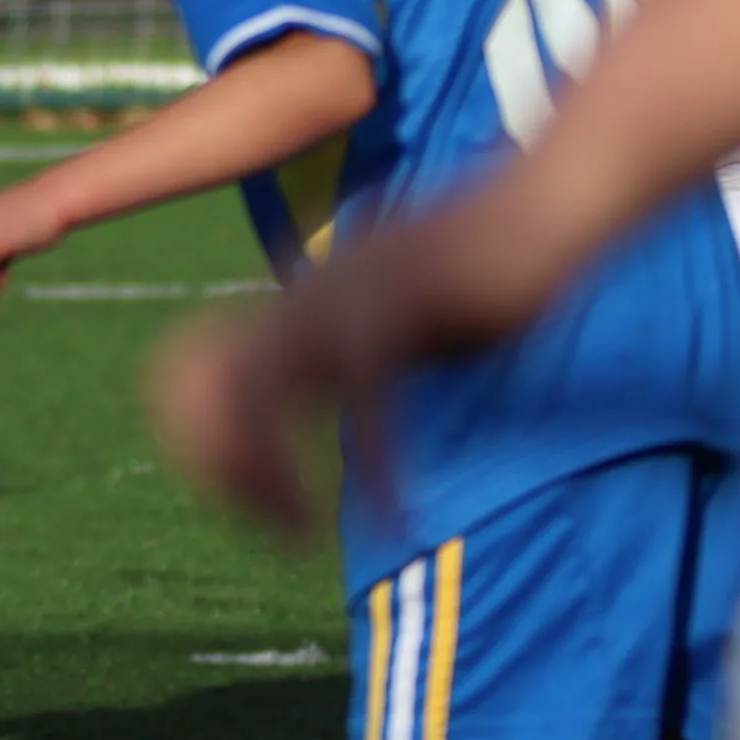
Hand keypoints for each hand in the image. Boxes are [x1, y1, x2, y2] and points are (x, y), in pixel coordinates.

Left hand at [148, 198, 529, 530]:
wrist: (548, 204)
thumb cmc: (484, 271)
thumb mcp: (394, 319)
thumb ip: (347, 355)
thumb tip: (325, 405)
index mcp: (297, 295)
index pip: (190, 363)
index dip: (194, 436)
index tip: (238, 497)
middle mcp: (307, 290)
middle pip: (205, 380)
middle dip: (218, 464)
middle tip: (270, 527)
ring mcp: (349, 291)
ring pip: (261, 387)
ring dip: (270, 475)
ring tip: (300, 536)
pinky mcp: (407, 300)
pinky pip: (365, 392)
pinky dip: (374, 466)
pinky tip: (394, 516)